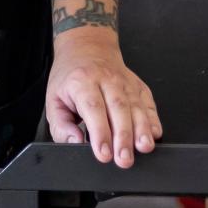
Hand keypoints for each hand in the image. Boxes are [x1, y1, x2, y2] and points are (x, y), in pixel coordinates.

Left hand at [45, 26, 161, 167]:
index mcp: (82, 81)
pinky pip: (148, 103)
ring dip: (142, 130)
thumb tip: (76, 142)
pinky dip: (153, 119)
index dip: (100, 132)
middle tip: (124, 159)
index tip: (104, 154)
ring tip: (143, 148)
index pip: (93, 108)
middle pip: (118, 108)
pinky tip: (154, 133)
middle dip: (123, 137)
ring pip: (136, 106)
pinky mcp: (138, 86)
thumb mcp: (53, 99)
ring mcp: (125, 82)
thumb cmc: (71, 77)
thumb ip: (61, 126)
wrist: (87, 47)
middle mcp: (106, 80)